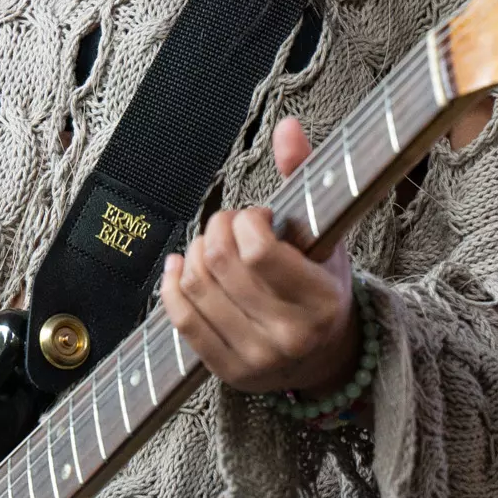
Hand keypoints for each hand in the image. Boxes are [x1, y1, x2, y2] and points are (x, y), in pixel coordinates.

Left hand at [158, 116, 360, 395]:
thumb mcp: (326, 233)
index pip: (258, 250)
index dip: (246, 221)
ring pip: (195, 285)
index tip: (255, 218)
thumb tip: (286, 126)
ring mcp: (257, 357)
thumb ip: (305, 177)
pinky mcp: (227, 370)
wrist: (326, 355)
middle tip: (229, 227)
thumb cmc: (322, 284)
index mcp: (321, 300)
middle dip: (217, 229)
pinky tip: (179, 265)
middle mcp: (290, 335)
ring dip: (194, 252)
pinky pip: (180, 317)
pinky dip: (171, 283)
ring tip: (213, 246)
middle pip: (219, 262)